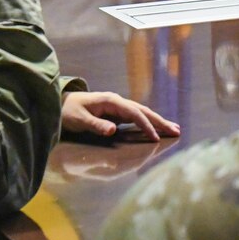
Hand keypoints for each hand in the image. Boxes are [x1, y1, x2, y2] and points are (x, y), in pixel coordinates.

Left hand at [61, 90, 181, 140]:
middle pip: (143, 111)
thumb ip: (95, 125)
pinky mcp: (117, 114)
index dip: (146, 125)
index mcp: (111, 101)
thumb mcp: (79, 119)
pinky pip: (137, 118)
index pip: (134, 113)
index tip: (156, 138)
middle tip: (177, 131)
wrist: (61, 103)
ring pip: (143, 114)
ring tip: (175, 129)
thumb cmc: (69, 112)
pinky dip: (149, 124)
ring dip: (158, 122)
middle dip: (160, 121)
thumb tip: (113, 130)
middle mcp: (118, 102)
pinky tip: (157, 129)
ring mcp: (119, 107)